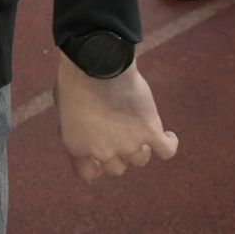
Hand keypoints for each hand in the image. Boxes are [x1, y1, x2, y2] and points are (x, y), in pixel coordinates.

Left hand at [56, 57, 177, 180]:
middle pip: (117, 168)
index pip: (87, 174)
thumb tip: (85, 128)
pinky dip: (170, 144)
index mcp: (78, 147)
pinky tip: (168, 135)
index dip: (95, 166)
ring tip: (141, 130)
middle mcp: (103, 152)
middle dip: (117, 154)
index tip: (100, 156)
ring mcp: (128, 144)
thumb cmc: (76, 77)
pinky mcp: (150, 130)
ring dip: (141, 147)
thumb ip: (75, 125)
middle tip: (120, 135)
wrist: (97, 60)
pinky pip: (167, 150)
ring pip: (140, 159)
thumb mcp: (64, 107)